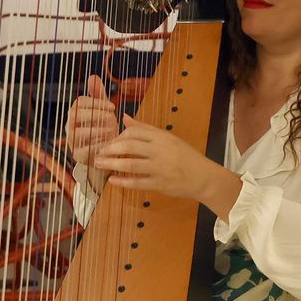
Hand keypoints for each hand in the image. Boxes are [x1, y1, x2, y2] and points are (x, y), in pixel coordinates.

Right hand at [65, 75, 119, 167]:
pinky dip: (96, 146)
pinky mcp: (77, 155)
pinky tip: (108, 143)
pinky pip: (83, 150)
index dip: (96, 102)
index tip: (113, 106)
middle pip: (76, 115)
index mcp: (76, 112)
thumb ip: (98, 94)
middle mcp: (70, 125)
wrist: (104, 152)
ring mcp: (72, 140)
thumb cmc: (103, 127)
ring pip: (79, 132)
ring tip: (112, 130)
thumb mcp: (103, 110)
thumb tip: (93, 76)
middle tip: (112, 118)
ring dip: (97, 130)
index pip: (80, 102)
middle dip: (95, 115)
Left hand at [95, 118, 229, 204]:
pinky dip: (123, 182)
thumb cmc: (185, 156)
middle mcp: (160, 151)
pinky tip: (112, 180)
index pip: (134, 133)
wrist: (202, 176)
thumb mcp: (167, 138)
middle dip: (110, 149)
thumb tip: (124, 117)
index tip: (108, 142)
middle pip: (130, 147)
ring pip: (131, 165)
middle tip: (98, 153)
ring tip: (99, 164)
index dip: (117, 137)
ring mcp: (160, 168)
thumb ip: (145, 129)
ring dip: (112, 164)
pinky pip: (138, 182)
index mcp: (161, 137)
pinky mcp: (160, 184)